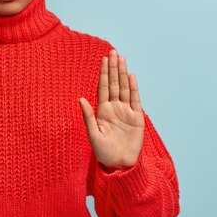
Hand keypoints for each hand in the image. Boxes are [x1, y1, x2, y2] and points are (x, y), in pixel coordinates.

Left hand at [79, 49, 144, 170]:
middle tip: (113, 52)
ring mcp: (126, 112)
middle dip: (113, 68)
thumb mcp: (93, 134)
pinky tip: (132, 76)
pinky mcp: (137, 118)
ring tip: (122, 59)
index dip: (103, 73)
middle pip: (114, 84)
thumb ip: (88, 116)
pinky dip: (134, 88)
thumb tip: (80, 98)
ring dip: (123, 73)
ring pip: (124, 88)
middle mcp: (114, 108)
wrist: (120, 164)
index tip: (103, 59)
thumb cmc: (103, 152)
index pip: (103, 87)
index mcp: (102, 111)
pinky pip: (135, 100)